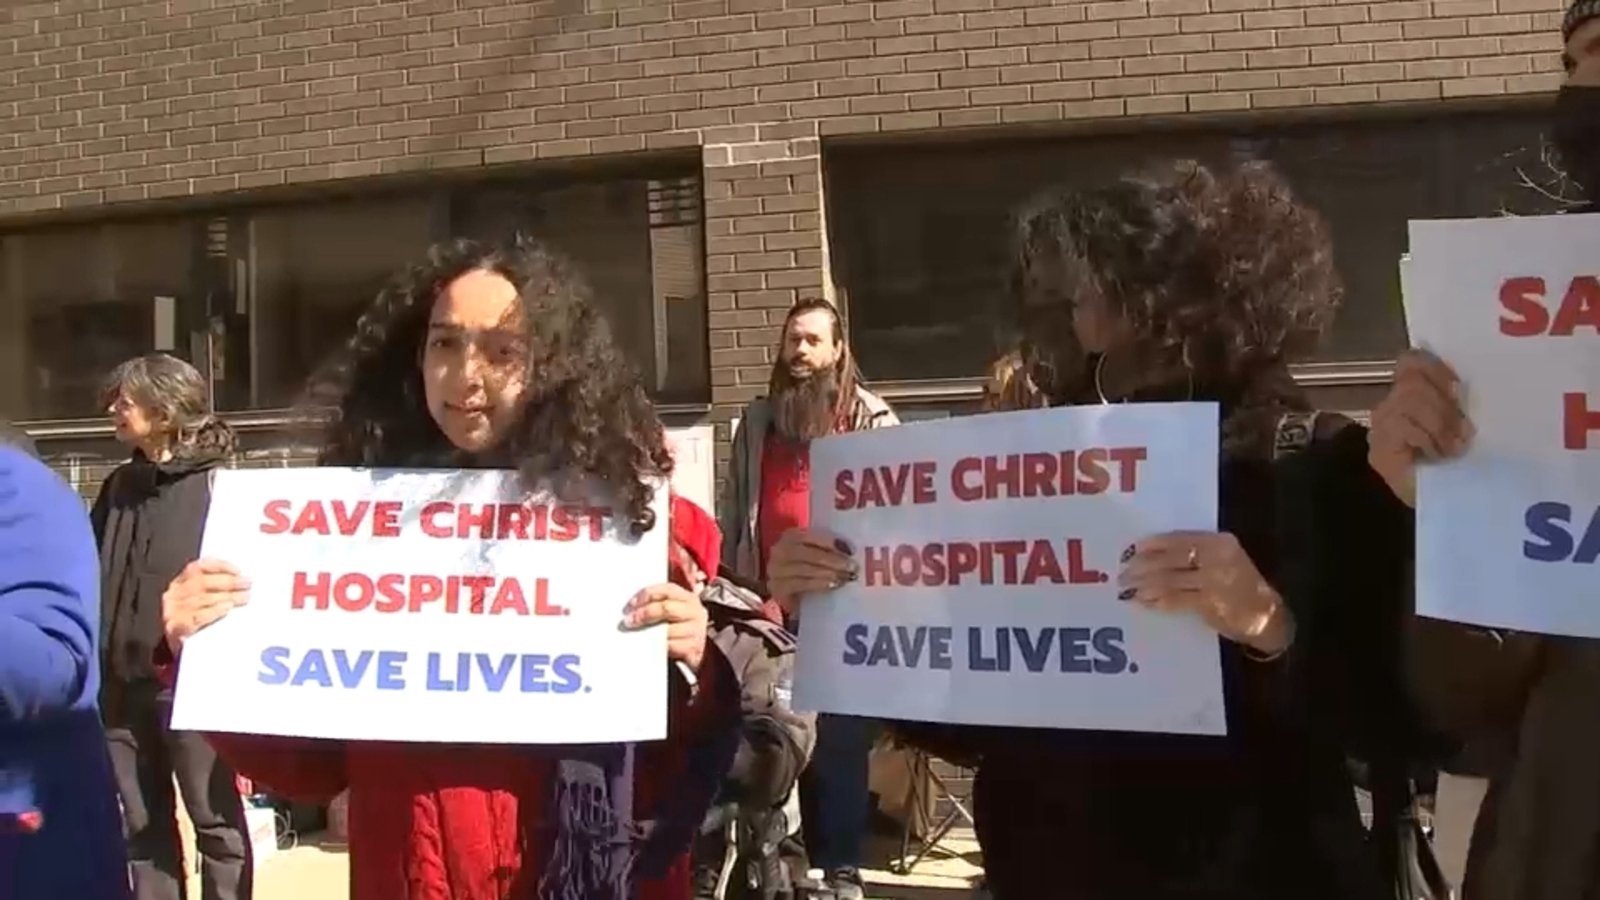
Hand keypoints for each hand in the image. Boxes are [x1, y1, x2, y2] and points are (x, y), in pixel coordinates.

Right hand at [162, 559, 250, 654]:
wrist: (183, 651)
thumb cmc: (196, 622)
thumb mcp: (201, 601)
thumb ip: (215, 588)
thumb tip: (242, 579)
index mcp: (180, 584)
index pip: (198, 567)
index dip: (219, 566)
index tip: (238, 570)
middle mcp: (174, 595)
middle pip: (202, 582)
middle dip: (228, 581)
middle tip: (247, 584)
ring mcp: (174, 612)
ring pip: (202, 599)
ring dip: (227, 596)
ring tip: (244, 597)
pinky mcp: (177, 628)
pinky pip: (198, 617)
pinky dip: (214, 611)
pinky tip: (227, 608)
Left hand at [623, 583, 708, 671]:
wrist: (699, 649)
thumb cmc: (681, 626)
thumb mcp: (675, 611)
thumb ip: (658, 605)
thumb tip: (632, 607)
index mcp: (688, 598)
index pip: (668, 590)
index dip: (648, 594)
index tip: (631, 603)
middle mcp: (693, 612)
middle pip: (667, 608)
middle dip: (645, 613)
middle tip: (629, 620)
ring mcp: (695, 630)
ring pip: (668, 630)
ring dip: (648, 632)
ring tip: (635, 634)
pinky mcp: (692, 647)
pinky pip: (670, 646)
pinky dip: (656, 646)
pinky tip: (646, 645)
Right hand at [766, 528, 855, 616]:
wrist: (789, 595)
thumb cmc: (805, 570)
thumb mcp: (814, 555)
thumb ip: (827, 550)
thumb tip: (849, 552)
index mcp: (791, 536)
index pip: (810, 536)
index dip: (830, 542)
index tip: (850, 550)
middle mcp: (780, 550)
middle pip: (808, 553)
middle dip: (833, 560)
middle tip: (852, 567)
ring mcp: (776, 569)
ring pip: (805, 569)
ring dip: (829, 573)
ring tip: (845, 577)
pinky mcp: (778, 587)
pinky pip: (801, 584)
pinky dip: (818, 584)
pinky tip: (832, 585)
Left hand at [1119, 531, 1292, 656]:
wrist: (1268, 615)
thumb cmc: (1241, 584)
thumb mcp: (1225, 559)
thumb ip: (1197, 552)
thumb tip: (1154, 554)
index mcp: (1220, 542)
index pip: (1180, 539)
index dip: (1154, 544)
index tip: (1133, 549)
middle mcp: (1217, 557)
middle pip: (1171, 559)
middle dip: (1143, 566)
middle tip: (1124, 572)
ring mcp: (1214, 581)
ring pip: (1169, 580)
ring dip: (1144, 585)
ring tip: (1128, 588)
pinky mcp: (1209, 603)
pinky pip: (1175, 600)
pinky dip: (1157, 601)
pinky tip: (1144, 602)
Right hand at [1368, 349, 1473, 506]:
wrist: (1446, 511)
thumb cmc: (1461, 469)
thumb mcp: (1464, 425)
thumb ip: (1458, 403)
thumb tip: (1469, 385)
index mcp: (1415, 396)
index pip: (1412, 361)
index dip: (1435, 367)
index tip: (1459, 390)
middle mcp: (1392, 406)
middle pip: (1413, 379)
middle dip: (1444, 404)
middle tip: (1464, 434)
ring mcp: (1381, 427)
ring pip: (1408, 398)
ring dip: (1438, 423)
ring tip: (1453, 448)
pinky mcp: (1379, 449)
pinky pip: (1402, 424)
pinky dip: (1425, 437)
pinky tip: (1435, 455)